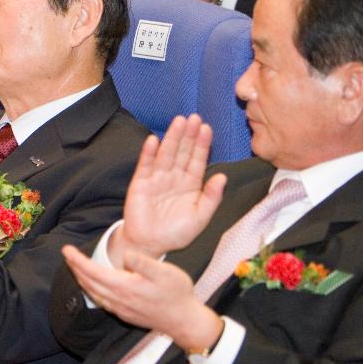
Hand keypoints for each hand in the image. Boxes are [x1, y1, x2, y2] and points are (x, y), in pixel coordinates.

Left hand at [62, 244, 223, 350]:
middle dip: (75, 267)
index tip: (67, 250)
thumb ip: (143, 263)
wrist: (185, 322)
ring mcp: (121, 308)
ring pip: (93, 293)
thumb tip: (127, 254)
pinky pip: (101, 301)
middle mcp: (119, 299)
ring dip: (81, 279)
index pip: (93, 271)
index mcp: (125, 286)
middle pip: (89, 282)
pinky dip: (91, 290)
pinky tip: (92, 286)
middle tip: (66, 254)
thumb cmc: (178, 294)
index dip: (78, 260)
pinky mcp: (125, 314)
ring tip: (74, 266)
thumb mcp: (165, 273)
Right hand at [107, 114, 226, 268]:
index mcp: (190, 184)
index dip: (202, 144)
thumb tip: (222, 177)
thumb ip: (211, 197)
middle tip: (194, 118)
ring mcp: (157, 178)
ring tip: (179, 122)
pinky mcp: (140, 183)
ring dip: (172, 138)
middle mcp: (174, 177)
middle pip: (183, 151)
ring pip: (166, 153)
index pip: (198, 159)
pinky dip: (149, 153)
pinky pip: (145, 165)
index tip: (207, 128)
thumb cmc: (176, 233)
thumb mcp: (200, 217)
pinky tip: (154, 140)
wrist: (150, 245)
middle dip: (189, 135)